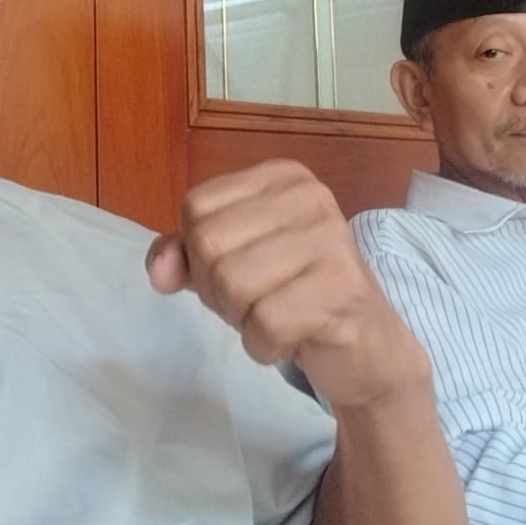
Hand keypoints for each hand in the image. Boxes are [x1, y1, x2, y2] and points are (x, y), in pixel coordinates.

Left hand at [145, 159, 429, 410]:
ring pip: (231, 284)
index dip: (199, 253)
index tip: (241, 269)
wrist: (366, 347)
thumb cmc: (292, 295)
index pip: (196, 208)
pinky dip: (264, 346)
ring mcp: (330, 240)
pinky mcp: (342, 290)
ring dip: (242, 319)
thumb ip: (185, 254)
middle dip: (218, 290)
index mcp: (282, 177)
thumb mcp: (230, 263)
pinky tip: (292, 339)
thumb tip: (159, 271)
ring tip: (277, 317)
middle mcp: (310, 196)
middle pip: (208, 244)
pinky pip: (263, 325)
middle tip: (259, 301)